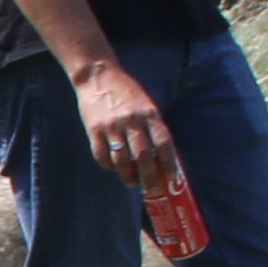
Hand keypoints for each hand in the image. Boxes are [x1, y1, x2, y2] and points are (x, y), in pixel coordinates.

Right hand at [69, 58, 177, 188]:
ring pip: (122, 160)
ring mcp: (112, 126)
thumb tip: (161, 156)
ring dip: (128, 176)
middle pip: (143, 156)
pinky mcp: (94, 130)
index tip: (173, 179)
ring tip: (132, 182)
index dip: (170, 163)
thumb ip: (153, 126)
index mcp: (149, 113)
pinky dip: (109, 166)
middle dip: (150, 177)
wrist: (97, 75)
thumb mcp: (146, 104)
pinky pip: (102, 155)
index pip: (163, 143)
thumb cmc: (125, 91)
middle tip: (153, 191)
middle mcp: (132, 120)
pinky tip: (114, 168)